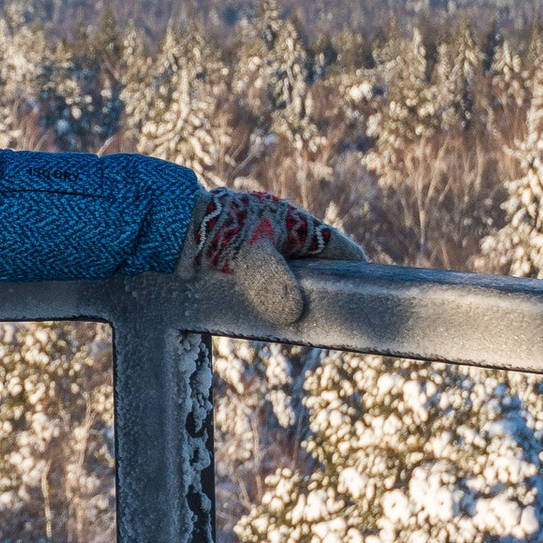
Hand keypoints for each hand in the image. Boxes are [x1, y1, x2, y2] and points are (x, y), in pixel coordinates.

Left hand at [181, 186, 367, 325]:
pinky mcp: (247, 248)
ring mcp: (268, 237)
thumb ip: (275, 285)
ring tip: (301, 319)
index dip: (357, 271)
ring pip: (296, 267)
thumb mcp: (252, 259)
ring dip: (300, 289)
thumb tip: (293, 315)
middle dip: (328, 285)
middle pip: (321, 260)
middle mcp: (288, 228)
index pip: (342, 249)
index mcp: (300, 224)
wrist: (176, 222)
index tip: (366, 295)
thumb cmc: (219, 234)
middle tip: (331, 315)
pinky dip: (276, 288)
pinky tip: (270, 309)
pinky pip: (272, 271)